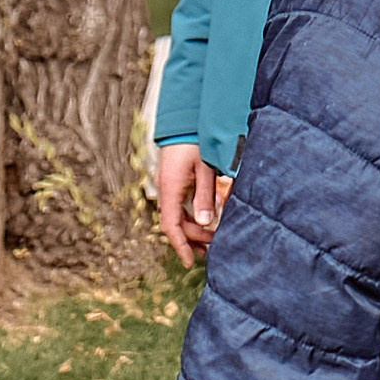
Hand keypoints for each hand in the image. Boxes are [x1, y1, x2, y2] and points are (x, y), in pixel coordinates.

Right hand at [155, 143, 231, 268]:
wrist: (186, 117)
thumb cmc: (197, 139)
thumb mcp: (205, 167)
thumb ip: (205, 195)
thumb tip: (205, 222)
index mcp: (171, 187)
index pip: (171, 225)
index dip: (181, 246)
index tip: (190, 262)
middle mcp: (166, 188)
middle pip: (176, 223)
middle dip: (193, 238)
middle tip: (214, 247)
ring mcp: (168, 184)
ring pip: (178, 215)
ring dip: (193, 228)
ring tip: (211, 238)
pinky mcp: (174, 179)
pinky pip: (180, 204)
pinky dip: (191, 215)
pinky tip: (205, 220)